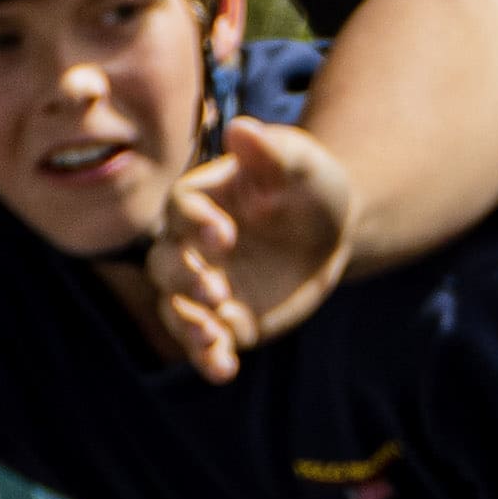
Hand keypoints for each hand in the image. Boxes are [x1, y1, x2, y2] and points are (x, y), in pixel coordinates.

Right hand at [149, 117, 362, 382]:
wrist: (332, 228)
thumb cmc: (309, 184)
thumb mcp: (302, 162)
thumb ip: (272, 150)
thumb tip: (243, 129)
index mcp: (199, 200)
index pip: (181, 211)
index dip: (196, 225)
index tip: (225, 235)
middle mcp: (189, 245)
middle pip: (166, 264)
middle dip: (184, 279)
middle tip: (215, 290)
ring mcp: (204, 285)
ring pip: (176, 309)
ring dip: (188, 326)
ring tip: (212, 337)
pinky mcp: (227, 319)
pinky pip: (206, 342)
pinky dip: (209, 357)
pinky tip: (224, 369)